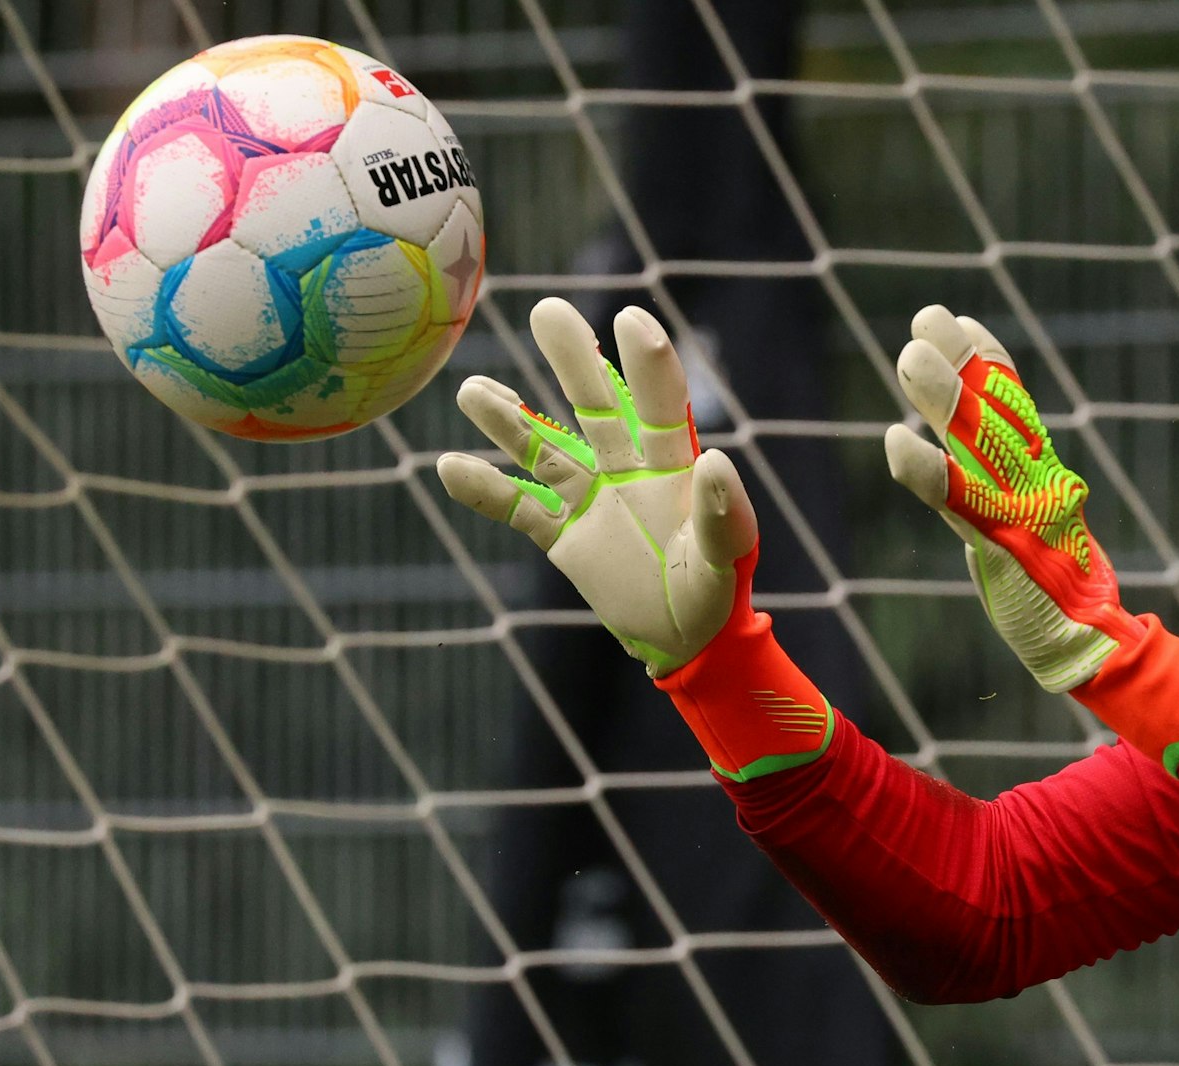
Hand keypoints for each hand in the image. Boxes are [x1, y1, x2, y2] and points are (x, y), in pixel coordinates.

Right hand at [437, 298, 757, 676]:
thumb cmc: (716, 594)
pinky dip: (486, 491)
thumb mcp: (729, 560)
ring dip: (509, 420)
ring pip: (546, 450)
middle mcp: (628, 470)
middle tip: (548, 310)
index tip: (631, 319)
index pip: (661, 406)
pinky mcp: (564, 537)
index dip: (648, 364)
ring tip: (471, 388)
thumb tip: (717, 460)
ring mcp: (592, 500)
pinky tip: (449, 466)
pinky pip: (519, 509)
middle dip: (573, 361)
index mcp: (674, 467)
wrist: (684, 641)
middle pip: (596, 408)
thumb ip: (725, 515)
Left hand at [884, 305, 1145, 691]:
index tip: (964, 322)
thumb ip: (1000, 498)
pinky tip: (896, 443)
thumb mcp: (1027, 534)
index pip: (1014, 405)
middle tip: (930, 316)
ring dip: (944, 397)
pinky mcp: (1003, 540)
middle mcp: (1032, 479)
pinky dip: (925, 470)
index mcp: (1040, 474)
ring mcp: (1020, 506)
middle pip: (994, 408)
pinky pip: (957, 500)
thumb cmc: (1056, 595)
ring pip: (977, 441)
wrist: (1087, 642)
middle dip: (963, 359)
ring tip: (911, 354)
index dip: (990, 361)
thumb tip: (970, 471)